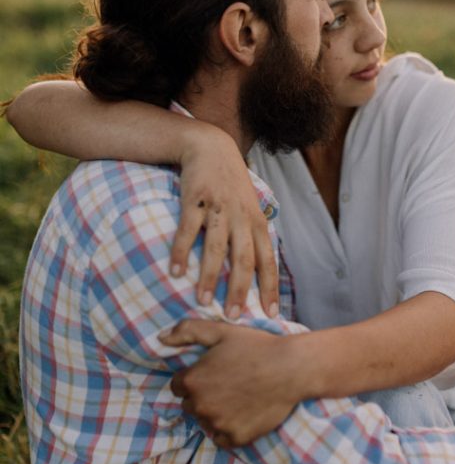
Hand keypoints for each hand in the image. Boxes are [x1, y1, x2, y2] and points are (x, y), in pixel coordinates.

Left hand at [160, 318, 302, 446]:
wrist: (291, 369)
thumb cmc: (256, 347)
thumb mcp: (220, 331)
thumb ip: (187, 331)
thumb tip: (160, 338)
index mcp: (193, 380)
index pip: (178, 387)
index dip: (194, 379)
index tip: (213, 374)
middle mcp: (200, 405)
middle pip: (190, 406)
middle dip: (203, 397)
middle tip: (228, 385)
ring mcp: (217, 424)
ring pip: (205, 422)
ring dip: (215, 413)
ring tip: (238, 398)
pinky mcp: (235, 438)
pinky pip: (221, 439)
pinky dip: (228, 430)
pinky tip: (243, 414)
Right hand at [169, 125, 278, 318]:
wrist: (210, 147)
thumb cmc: (231, 185)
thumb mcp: (250, 208)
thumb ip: (254, 236)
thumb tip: (259, 271)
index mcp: (258, 223)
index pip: (268, 261)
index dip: (270, 288)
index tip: (270, 313)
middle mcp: (241, 218)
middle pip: (244, 260)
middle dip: (239, 290)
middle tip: (232, 316)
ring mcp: (218, 209)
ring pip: (217, 248)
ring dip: (210, 277)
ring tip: (202, 301)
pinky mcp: (195, 201)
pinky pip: (188, 231)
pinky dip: (182, 253)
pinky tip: (176, 272)